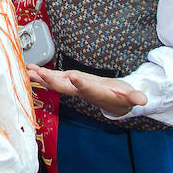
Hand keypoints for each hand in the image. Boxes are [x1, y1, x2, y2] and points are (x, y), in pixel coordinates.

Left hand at [26, 64, 146, 116]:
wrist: (114, 102)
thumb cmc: (123, 96)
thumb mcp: (131, 96)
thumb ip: (135, 97)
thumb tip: (143, 100)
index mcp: (97, 93)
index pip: (88, 89)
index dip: (81, 84)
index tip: (73, 76)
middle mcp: (81, 91)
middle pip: (65, 87)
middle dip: (52, 81)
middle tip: (40, 73)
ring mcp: (74, 87)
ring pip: (55, 83)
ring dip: (41, 78)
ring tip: (28, 71)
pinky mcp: (70, 82)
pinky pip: (54, 79)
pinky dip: (42, 75)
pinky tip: (31, 70)